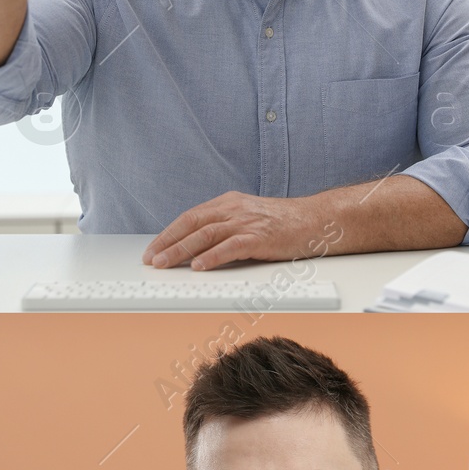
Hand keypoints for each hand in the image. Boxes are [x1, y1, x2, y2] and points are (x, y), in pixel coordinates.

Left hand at [143, 191, 322, 269]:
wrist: (317, 220)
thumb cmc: (282, 223)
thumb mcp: (247, 218)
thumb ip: (224, 228)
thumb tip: (194, 248)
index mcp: (228, 203)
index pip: (190, 217)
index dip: (168, 233)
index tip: (152, 249)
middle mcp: (234, 209)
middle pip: (192, 224)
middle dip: (168, 242)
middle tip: (151, 259)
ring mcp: (247, 222)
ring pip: (205, 234)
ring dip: (181, 250)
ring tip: (165, 264)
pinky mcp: (260, 237)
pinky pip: (231, 247)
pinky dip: (212, 256)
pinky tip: (199, 266)